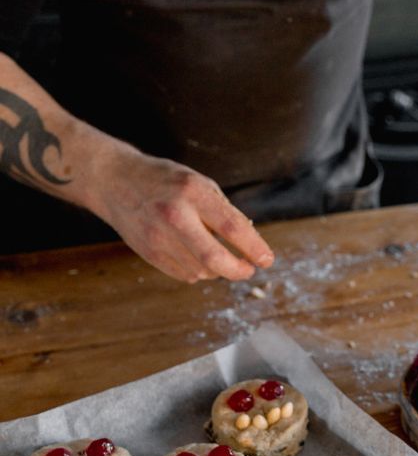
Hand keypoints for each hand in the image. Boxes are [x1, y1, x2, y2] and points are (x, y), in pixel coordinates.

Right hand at [91, 146, 273, 282]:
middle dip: (238, 270)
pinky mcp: (149, 252)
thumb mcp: (198, 183)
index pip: (232, 226)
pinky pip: (184, 275)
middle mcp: (175, 215)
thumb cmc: (165, 181)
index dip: (254, 247)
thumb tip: (249, 245)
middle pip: (215, 259)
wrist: (114, 181)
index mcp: (192, 192)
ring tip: (217, 254)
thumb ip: (223, 211)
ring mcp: (159, 237)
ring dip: (217, 269)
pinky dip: (198, 271)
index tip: (267, 259)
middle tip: (248, 270)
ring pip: (201, 271)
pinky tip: (195, 256)